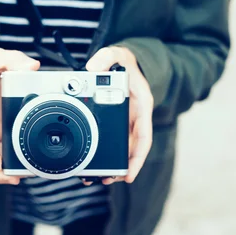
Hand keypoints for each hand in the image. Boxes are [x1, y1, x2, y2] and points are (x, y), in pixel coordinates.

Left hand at [86, 45, 153, 184]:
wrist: (121, 61)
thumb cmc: (122, 60)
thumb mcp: (116, 53)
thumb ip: (106, 57)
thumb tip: (92, 67)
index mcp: (141, 106)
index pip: (143, 137)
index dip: (137, 157)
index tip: (130, 174)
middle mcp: (135, 118)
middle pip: (132, 149)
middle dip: (123, 168)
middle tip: (109, 181)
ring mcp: (126, 122)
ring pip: (122, 149)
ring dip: (112, 165)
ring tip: (98, 179)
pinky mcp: (115, 124)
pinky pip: (111, 142)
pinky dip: (103, 154)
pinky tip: (91, 165)